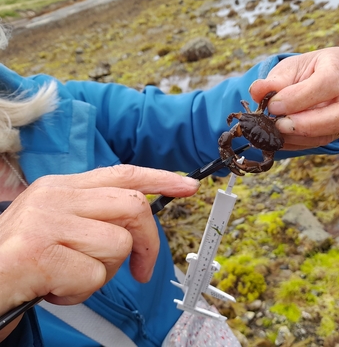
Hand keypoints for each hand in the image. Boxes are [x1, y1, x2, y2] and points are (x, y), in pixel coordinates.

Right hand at [0, 165, 198, 312]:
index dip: (159, 178)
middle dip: (147, 243)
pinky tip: (55, 288)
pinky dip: (80, 292)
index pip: (122, 174)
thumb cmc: (22, 257)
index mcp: (63, 188)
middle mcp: (56, 197)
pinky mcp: (40, 253)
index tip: (187, 186)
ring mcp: (47, 222)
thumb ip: (94, 216)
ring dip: (102, 273)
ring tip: (70, 277)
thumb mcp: (58, 224)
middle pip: (132, 207)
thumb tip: (136, 223)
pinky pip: (93, 276)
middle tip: (141, 269)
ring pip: (117, 245)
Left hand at [249, 47, 338, 149]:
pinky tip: (279, 138)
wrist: (308, 84)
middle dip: (309, 124)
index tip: (274, 105)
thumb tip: (257, 91)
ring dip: (299, 137)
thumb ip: (273, 81)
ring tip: (275, 131)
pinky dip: (296, 143)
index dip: (300, 97)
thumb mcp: (286, 70)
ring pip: (333, 133)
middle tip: (279, 125)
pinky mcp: (338, 133)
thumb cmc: (300, 73)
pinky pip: (320, 143)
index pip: (328, 82)